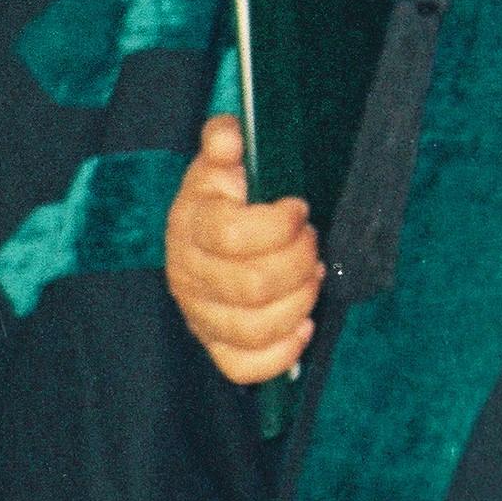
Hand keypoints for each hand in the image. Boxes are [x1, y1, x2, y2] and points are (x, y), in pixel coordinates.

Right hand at [166, 118, 317, 385]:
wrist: (204, 238)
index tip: (298, 209)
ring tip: (313, 276)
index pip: (233, 236)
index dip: (278, 225)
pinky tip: (303, 323)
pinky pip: (246, 367)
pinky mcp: (216, 346)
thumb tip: (228, 133)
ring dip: (300, 301)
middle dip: (298, 261)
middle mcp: (188, 276)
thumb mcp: (222, 163)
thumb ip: (224, 144)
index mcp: (190, 227)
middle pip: (253, 285)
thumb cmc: (224, 199)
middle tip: (311, 241)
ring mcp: (200, 316)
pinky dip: (283, 351)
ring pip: (255, 327)